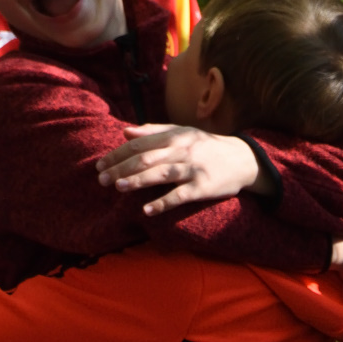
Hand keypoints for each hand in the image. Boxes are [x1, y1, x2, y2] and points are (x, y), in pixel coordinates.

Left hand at [97, 124, 263, 215]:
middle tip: (101, 179)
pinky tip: (147, 210)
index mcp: (174, 136)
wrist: (242, 159)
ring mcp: (193, 168)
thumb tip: (125, 131)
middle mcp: (182, 150)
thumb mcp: (182, 133)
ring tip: (118, 187)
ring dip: (137, 181)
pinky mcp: (203, 187)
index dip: (118, 153)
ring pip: (160, 174)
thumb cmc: (206, 146)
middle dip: (121, 168)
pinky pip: (180, 196)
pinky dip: (163, 203)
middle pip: (145, 158)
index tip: (101, 164)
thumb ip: (154, 131)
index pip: (139, 143)